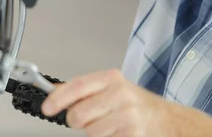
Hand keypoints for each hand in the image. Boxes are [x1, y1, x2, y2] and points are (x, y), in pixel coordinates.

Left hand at [41, 69, 170, 136]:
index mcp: (112, 79)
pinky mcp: (131, 136)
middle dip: (77, 120)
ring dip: (93, 132)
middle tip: (88, 117)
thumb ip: (83, 89)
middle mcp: (121, 95)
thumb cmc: (134, 103)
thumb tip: (52, 92)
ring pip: (89, 133)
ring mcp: (128, 117)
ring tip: (108, 124)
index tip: (47, 108)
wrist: (164, 119)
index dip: (58, 98)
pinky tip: (116, 132)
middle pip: (78, 115)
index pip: (78, 86)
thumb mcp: (111, 87)